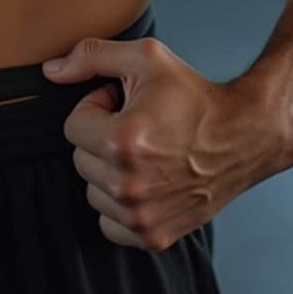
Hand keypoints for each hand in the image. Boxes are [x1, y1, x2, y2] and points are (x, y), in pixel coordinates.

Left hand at [42, 35, 282, 251]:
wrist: (242, 136)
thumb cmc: (194, 95)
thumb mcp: (145, 57)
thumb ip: (91, 56)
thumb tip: (50, 71)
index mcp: (122, 141)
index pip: (72, 126)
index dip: (98, 107)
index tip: (125, 103)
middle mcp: (129, 185)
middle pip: (80, 159)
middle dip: (102, 138)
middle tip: (139, 125)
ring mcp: (141, 216)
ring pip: (93, 191)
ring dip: (110, 170)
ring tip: (146, 152)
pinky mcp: (153, 237)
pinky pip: (108, 222)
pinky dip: (120, 204)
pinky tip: (147, 180)